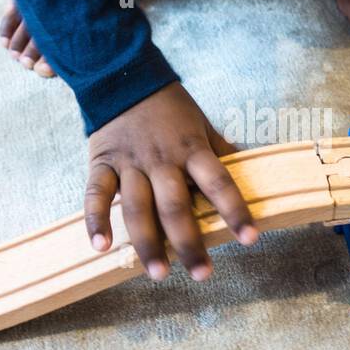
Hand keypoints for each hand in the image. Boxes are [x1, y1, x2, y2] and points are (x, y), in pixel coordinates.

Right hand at [85, 83, 258, 280]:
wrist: (122, 75)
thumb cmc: (170, 108)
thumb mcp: (202, 123)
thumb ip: (221, 151)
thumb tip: (254, 172)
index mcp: (192, 148)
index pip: (219, 183)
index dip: (236, 210)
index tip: (250, 239)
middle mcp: (161, 158)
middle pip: (176, 206)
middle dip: (190, 243)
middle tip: (203, 274)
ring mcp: (129, 162)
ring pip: (138, 207)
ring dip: (148, 243)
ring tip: (159, 274)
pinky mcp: (102, 163)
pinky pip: (95, 194)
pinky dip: (96, 220)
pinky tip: (101, 247)